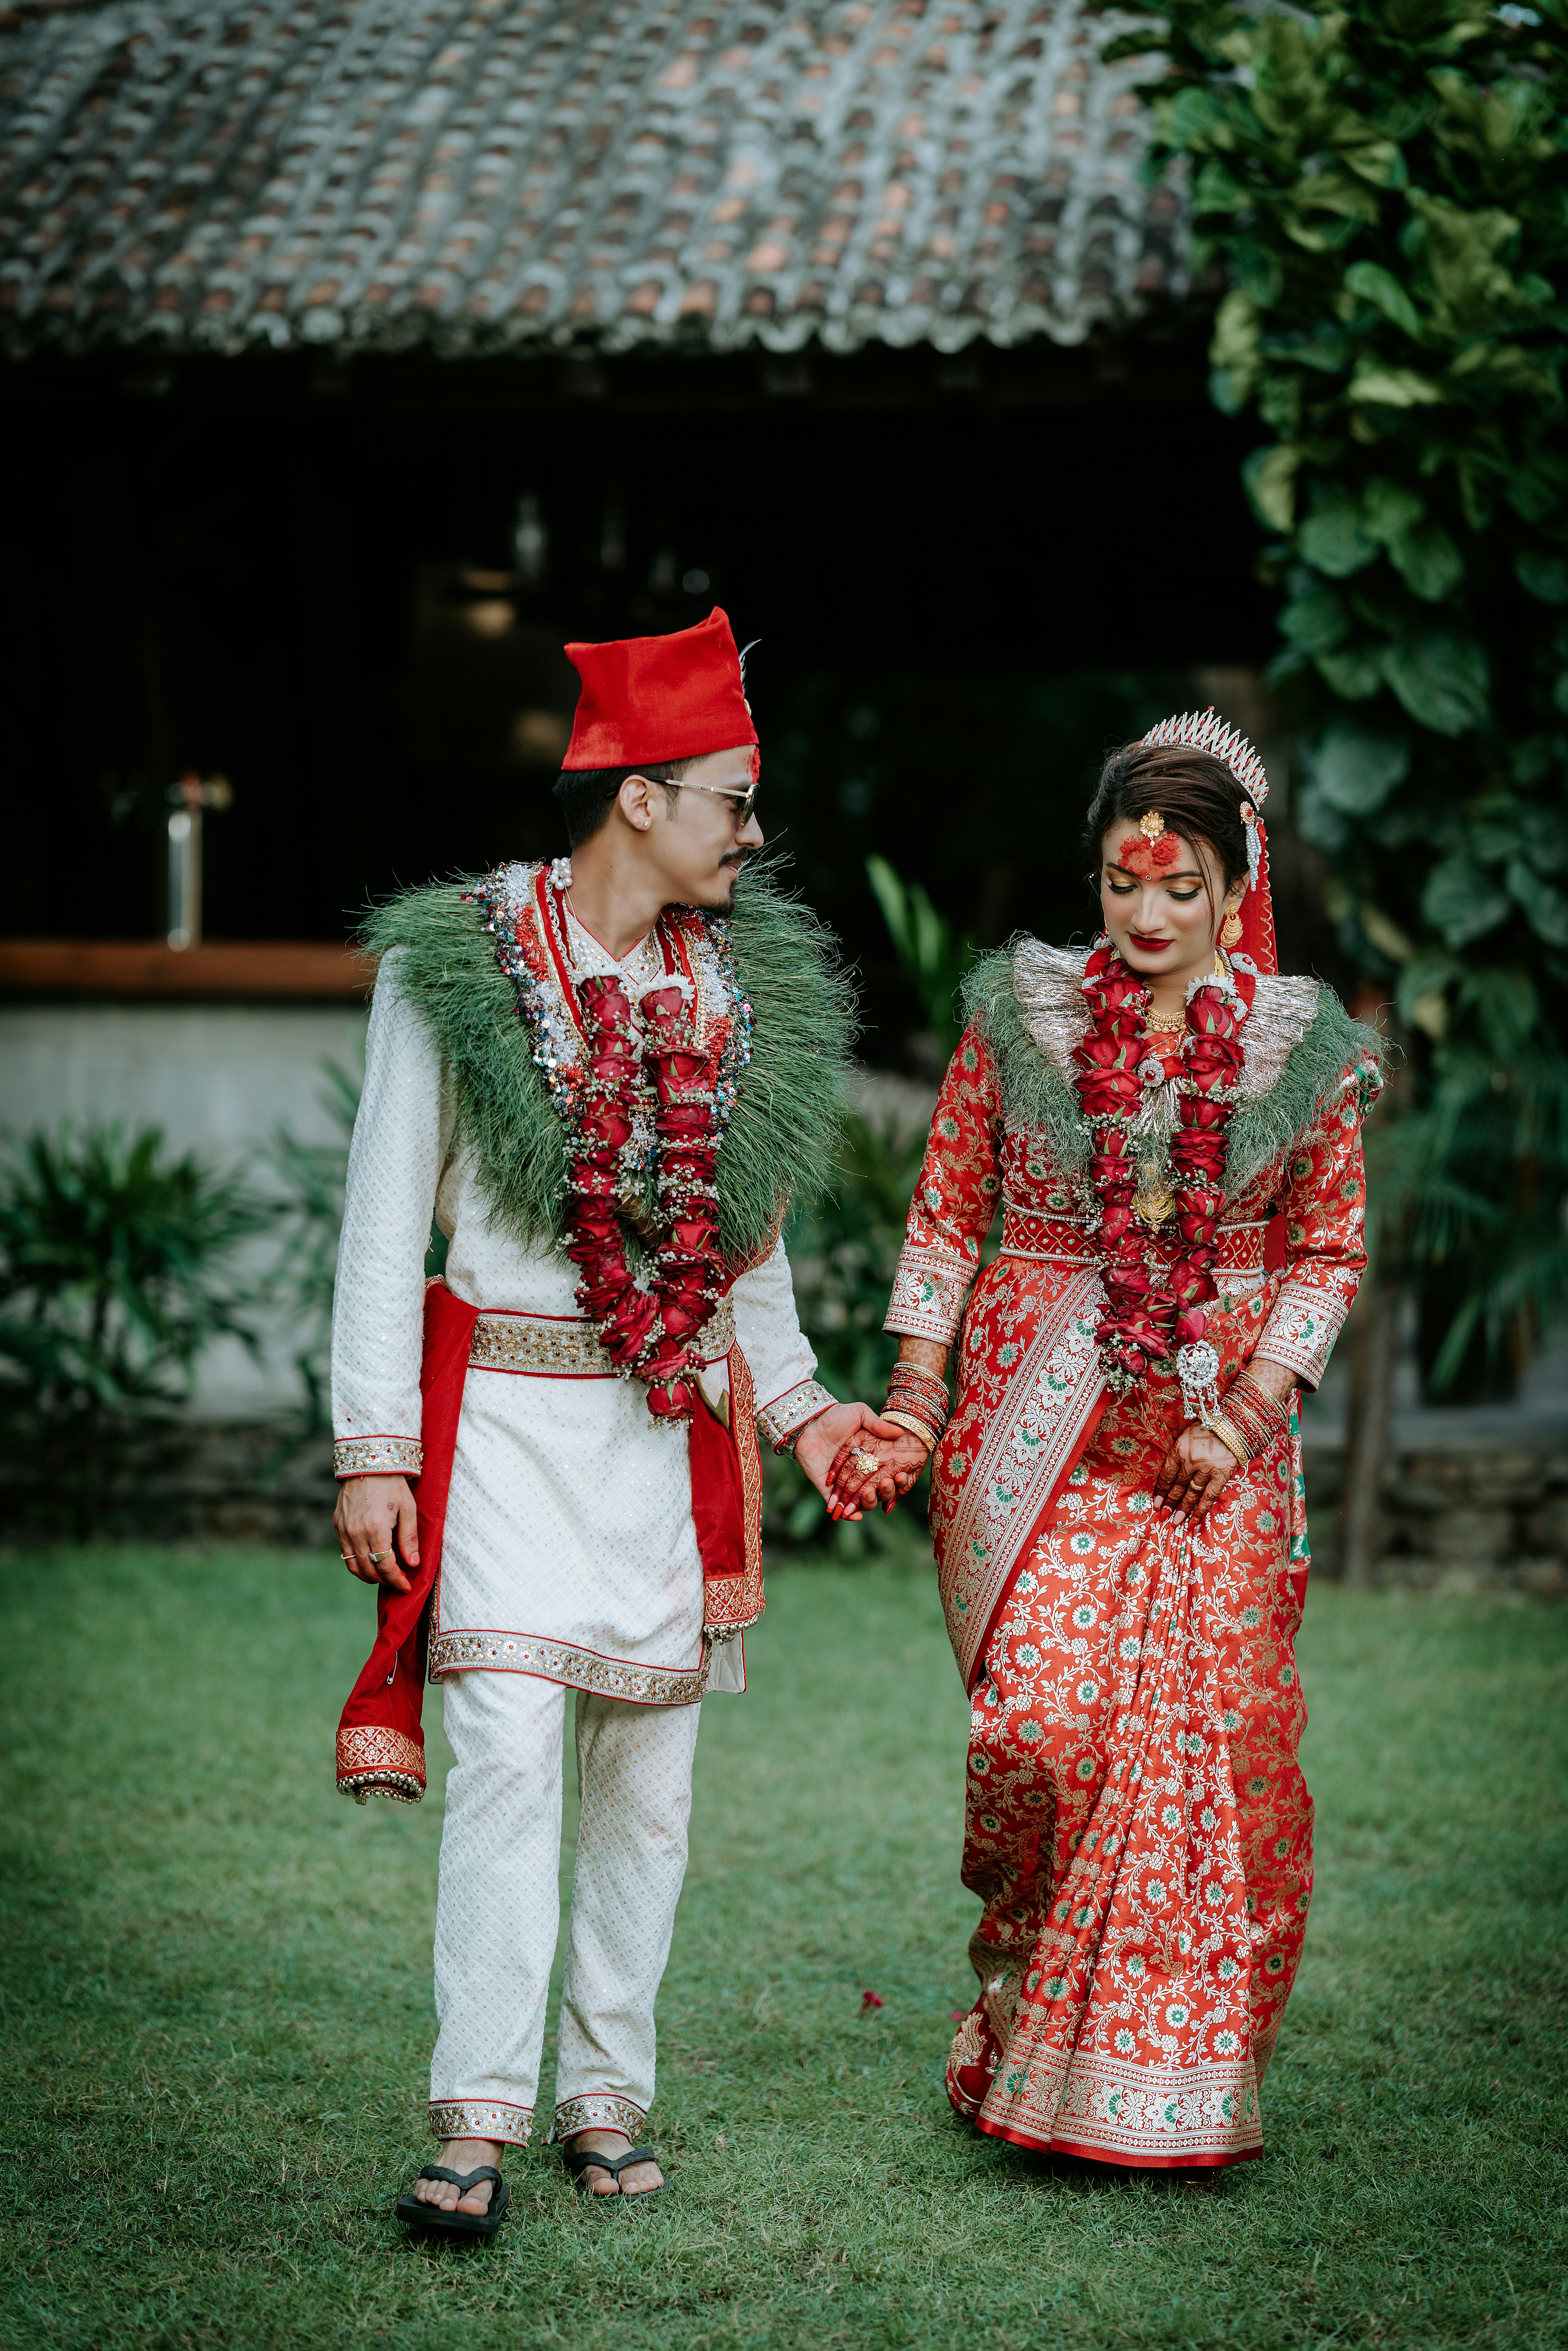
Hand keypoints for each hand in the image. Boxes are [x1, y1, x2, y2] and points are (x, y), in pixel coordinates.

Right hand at [333, 1474, 418, 1589]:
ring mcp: (344, 1529)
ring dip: (369, 1575)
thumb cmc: (393, 1484)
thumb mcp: (408, 1509)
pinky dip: (357, 1562)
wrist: (368, 1462)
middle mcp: (356, 1532)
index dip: (396, 1580)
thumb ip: (409, 1538)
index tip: (406, 1587)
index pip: (385, 1566)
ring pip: (353, 1565)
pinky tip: (370, 1560)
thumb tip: (412, 1564)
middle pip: (368, 1570)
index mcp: (376, 1529)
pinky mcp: (337, 1525)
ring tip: (384, 1575)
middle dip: (384, 1580)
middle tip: (397, 1581)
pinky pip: (345, 1553)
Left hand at [794, 1403, 913, 1519]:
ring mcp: (843, 1483)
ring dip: (866, 1503)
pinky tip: (854, 1516)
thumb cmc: (836, 1416)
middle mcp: (859, 1473)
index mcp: (870, 1458)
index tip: (902, 1475)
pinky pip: (838, 1504)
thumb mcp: (860, 1413)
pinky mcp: (827, 1488)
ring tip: (868, 1495)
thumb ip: (877, 1424)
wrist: (810, 1422)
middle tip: (886, 1484)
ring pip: (860, 1502)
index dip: (896, 1478)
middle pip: (877, 1491)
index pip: (887, 1474)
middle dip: (884, 1492)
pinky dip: (847, 1514)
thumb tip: (899, 1432)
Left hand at [1153, 1426, 1239, 1521]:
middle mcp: (1190, 1461)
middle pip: (1177, 1485)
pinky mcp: (1222, 1476)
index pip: (1166, 1473)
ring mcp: (1207, 1470)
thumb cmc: (1210, 1426)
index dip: (1160, 1489)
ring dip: (1182, 1509)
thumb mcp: (1187, 1435)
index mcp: (1179, 1448)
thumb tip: (1172, 1472)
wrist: (1237, 1423)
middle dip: (1169, 1502)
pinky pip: (1209, 1497)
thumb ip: (1180, 1452)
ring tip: (1174, 1522)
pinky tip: (1193, 1522)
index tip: (1155, 1502)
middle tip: (1162, 1516)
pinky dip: (1201, 1511)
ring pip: (1191, 1494)